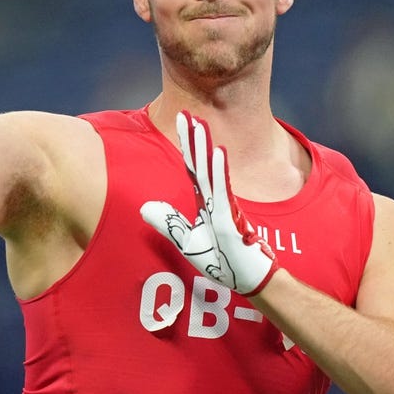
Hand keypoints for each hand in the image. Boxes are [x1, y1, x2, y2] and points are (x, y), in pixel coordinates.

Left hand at [141, 111, 278, 295]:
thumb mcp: (188, 241)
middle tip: (186, 112)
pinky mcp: (229, 219)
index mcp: (205, 201)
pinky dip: (219, 171)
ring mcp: (223, 207)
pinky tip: (217, 152)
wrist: (249, 280)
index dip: (186, 144)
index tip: (182, 121)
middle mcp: (214, 199)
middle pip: (200, 163)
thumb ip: (169, 222)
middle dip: (193, 137)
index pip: (192, 167)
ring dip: (204, 147)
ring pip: (210, 171)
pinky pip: (223, 191)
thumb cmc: (222, 261)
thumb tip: (144, 206)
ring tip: (199, 123)